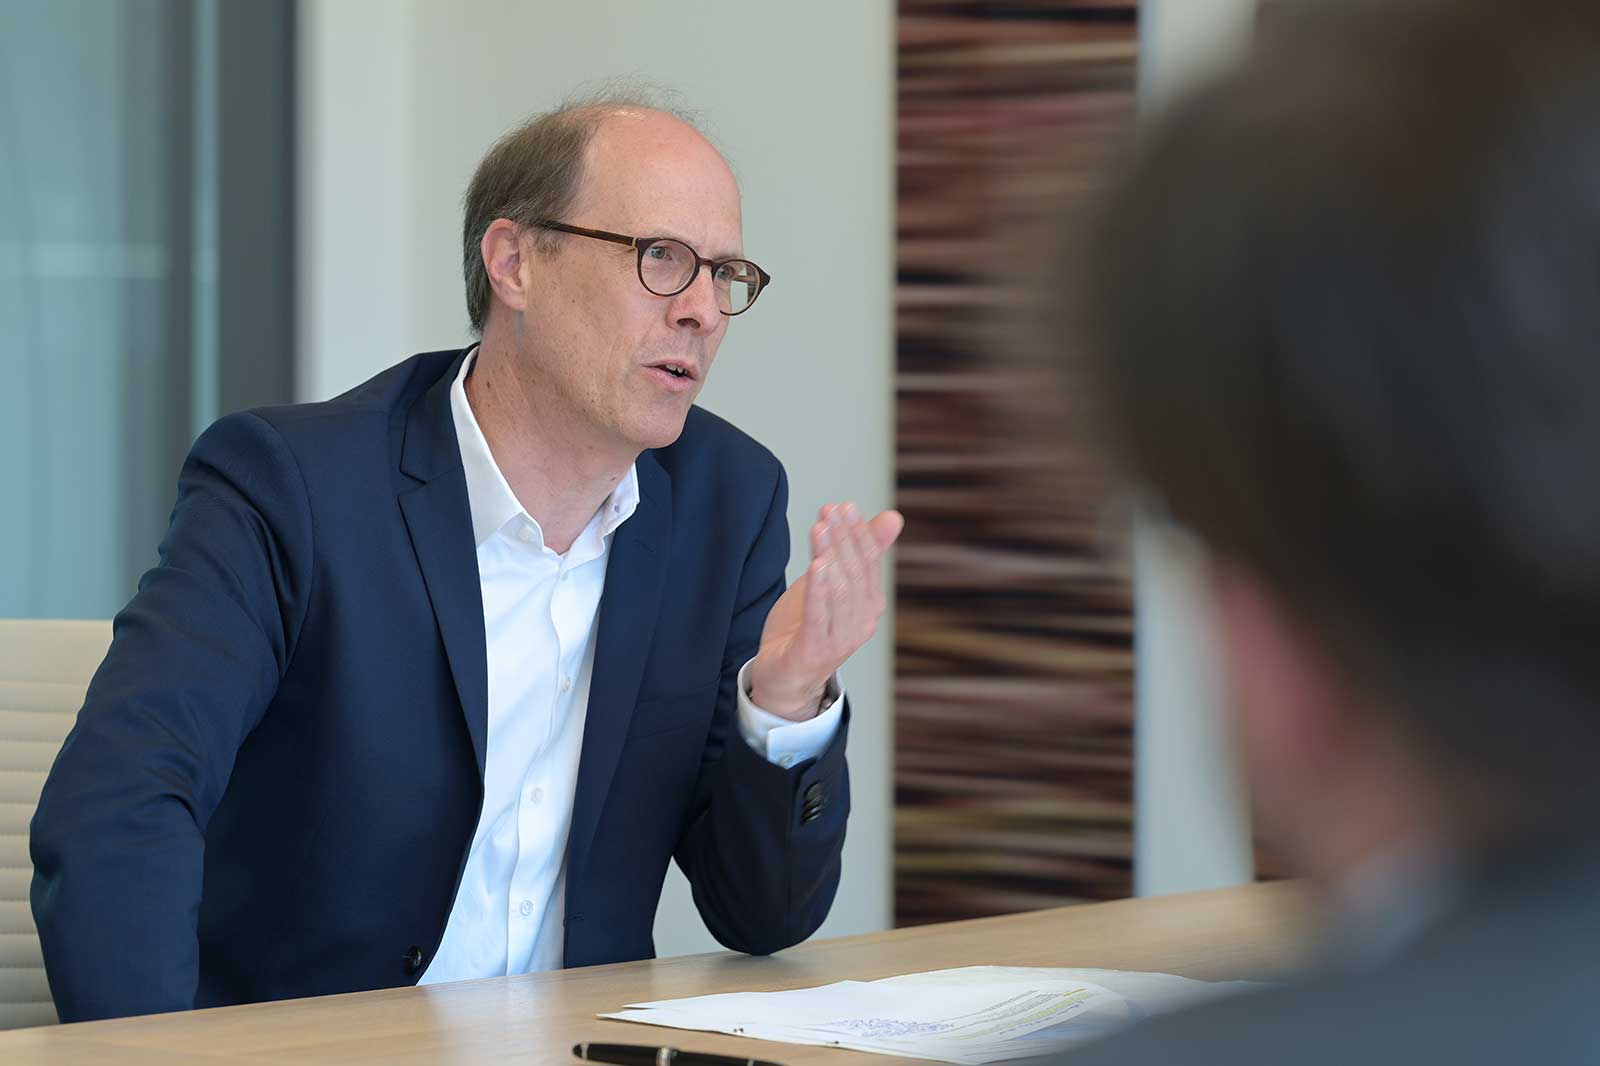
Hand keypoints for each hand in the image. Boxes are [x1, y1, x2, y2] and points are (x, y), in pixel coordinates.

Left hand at [748, 502, 904, 719]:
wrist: (785, 677)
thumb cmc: (807, 627)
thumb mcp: (830, 582)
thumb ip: (857, 552)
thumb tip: (893, 517)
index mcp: (869, 603)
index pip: (868, 561)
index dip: (857, 532)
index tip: (843, 505)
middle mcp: (862, 621)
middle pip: (855, 572)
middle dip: (843, 538)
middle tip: (830, 510)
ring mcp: (842, 639)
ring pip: (841, 590)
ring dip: (831, 555)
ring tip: (821, 529)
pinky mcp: (817, 651)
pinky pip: (821, 617)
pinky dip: (820, 591)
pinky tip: (817, 567)